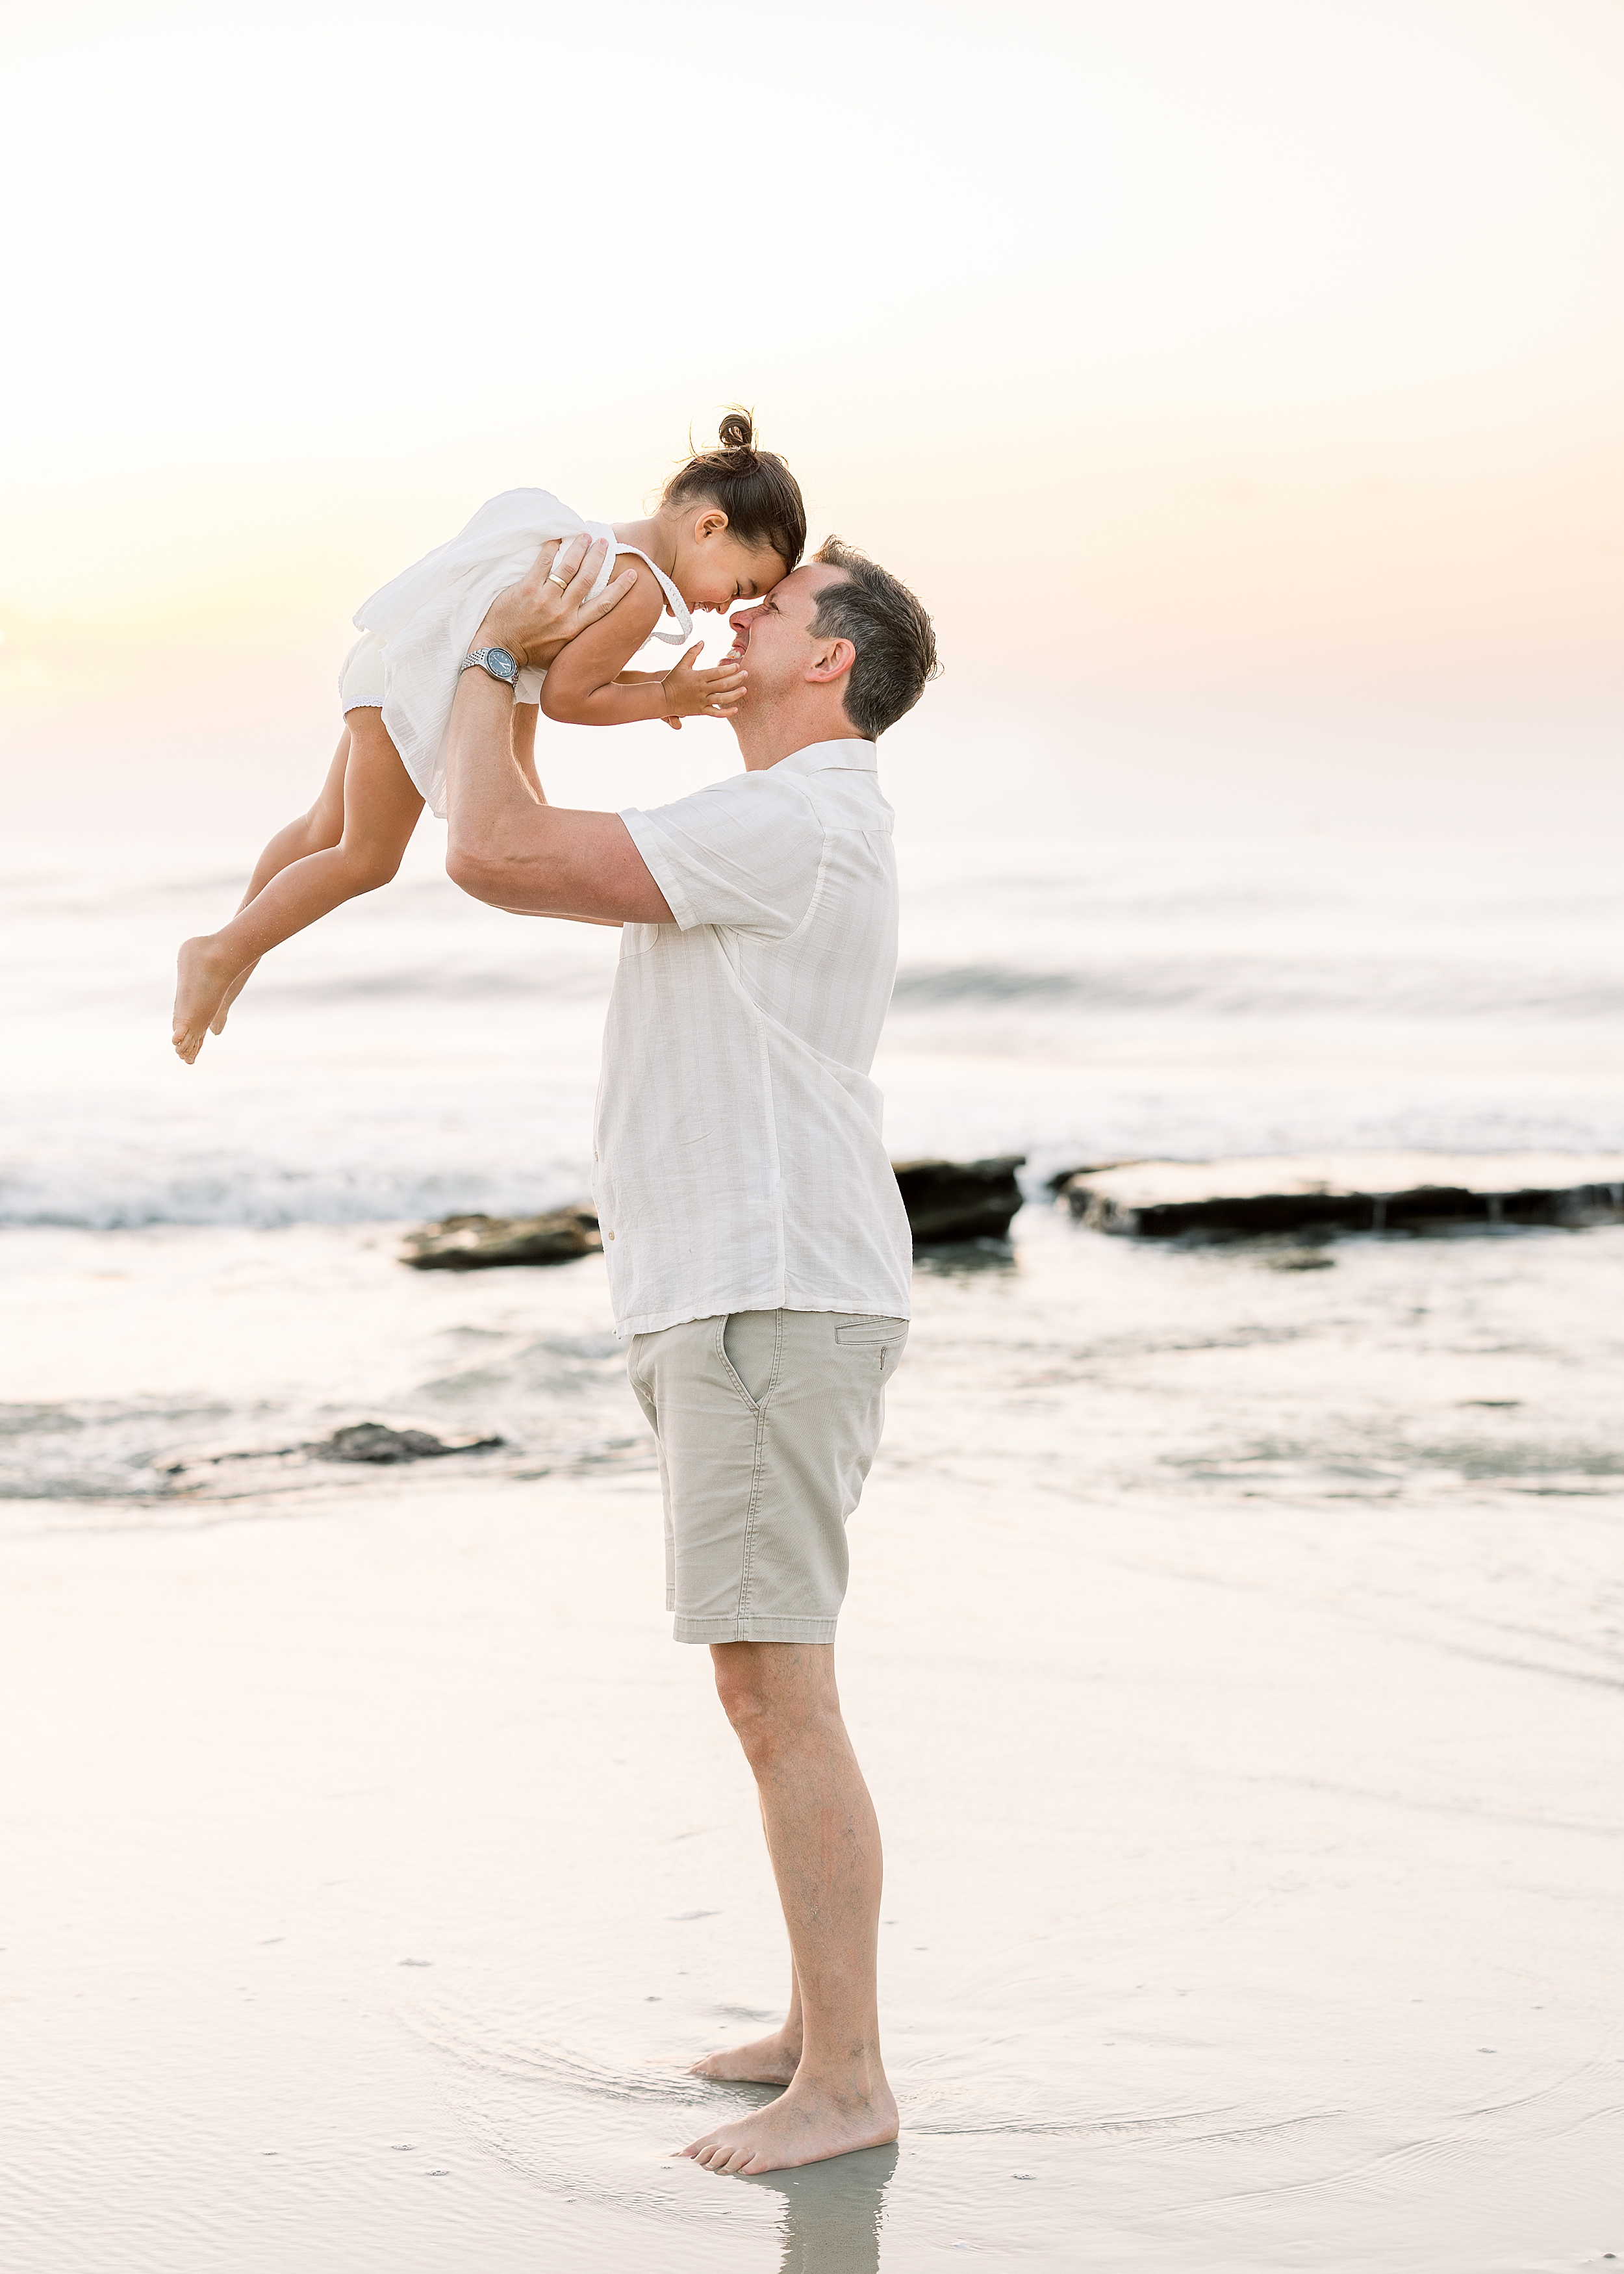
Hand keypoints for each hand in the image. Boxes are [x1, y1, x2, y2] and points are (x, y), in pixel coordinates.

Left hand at [474, 535, 636, 670]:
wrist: (500, 652)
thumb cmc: (531, 653)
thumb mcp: (562, 652)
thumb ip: (577, 638)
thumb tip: (594, 631)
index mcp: (575, 628)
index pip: (604, 604)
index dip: (620, 588)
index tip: (632, 574)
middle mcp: (563, 613)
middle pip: (588, 578)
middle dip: (598, 557)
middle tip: (604, 543)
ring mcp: (545, 600)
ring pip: (568, 567)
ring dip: (579, 548)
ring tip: (585, 536)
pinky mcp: (527, 589)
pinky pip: (542, 563)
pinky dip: (551, 548)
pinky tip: (556, 538)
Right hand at [658, 644, 747, 729]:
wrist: (663, 699)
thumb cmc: (672, 680)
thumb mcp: (682, 664)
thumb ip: (693, 652)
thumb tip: (702, 641)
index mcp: (699, 677)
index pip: (718, 672)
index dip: (729, 669)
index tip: (737, 666)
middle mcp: (702, 689)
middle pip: (723, 684)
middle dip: (737, 679)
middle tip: (746, 674)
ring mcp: (702, 701)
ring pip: (722, 699)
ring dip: (735, 695)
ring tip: (744, 690)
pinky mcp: (701, 711)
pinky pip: (716, 713)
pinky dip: (726, 713)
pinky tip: (735, 710)